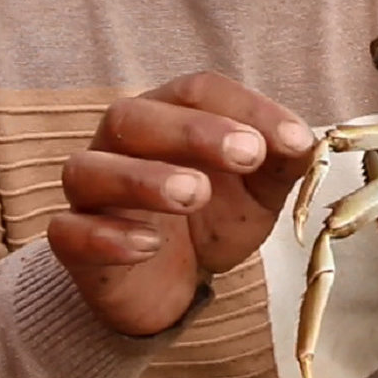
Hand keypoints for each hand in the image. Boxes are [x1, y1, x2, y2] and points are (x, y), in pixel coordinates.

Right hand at [47, 72, 315, 336]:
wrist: (171, 286)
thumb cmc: (210, 220)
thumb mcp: (257, 192)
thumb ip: (280, 163)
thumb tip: (307, 141)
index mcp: (168, 116)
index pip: (197, 91)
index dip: (246, 107)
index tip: (293, 139)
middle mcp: (121, 144)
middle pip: (136, 117)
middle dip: (193, 131)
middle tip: (248, 155)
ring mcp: (91, 193)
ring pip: (92, 170)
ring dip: (144, 178)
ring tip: (193, 194)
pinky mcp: (73, 242)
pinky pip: (70, 231)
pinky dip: (106, 236)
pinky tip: (148, 245)